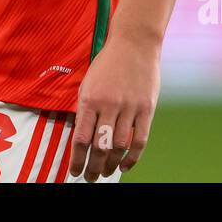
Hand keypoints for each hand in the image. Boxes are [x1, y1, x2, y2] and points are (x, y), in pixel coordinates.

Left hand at [68, 33, 159, 180]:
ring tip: (106, 173)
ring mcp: (130, 108)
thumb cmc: (108, 64)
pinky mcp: (147, 109)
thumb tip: (80, 138)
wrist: (134, 43)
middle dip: (93, 168)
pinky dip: (132, 157)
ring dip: (111, 165)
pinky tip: (125, 166)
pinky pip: (140, 140)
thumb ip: (85, 110)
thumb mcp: (88, 83)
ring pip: (119, 147)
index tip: (74, 172)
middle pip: (100, 147)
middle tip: (90, 178)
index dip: (77, 160)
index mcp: (90, 99)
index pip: (80, 138)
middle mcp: (109, 105)